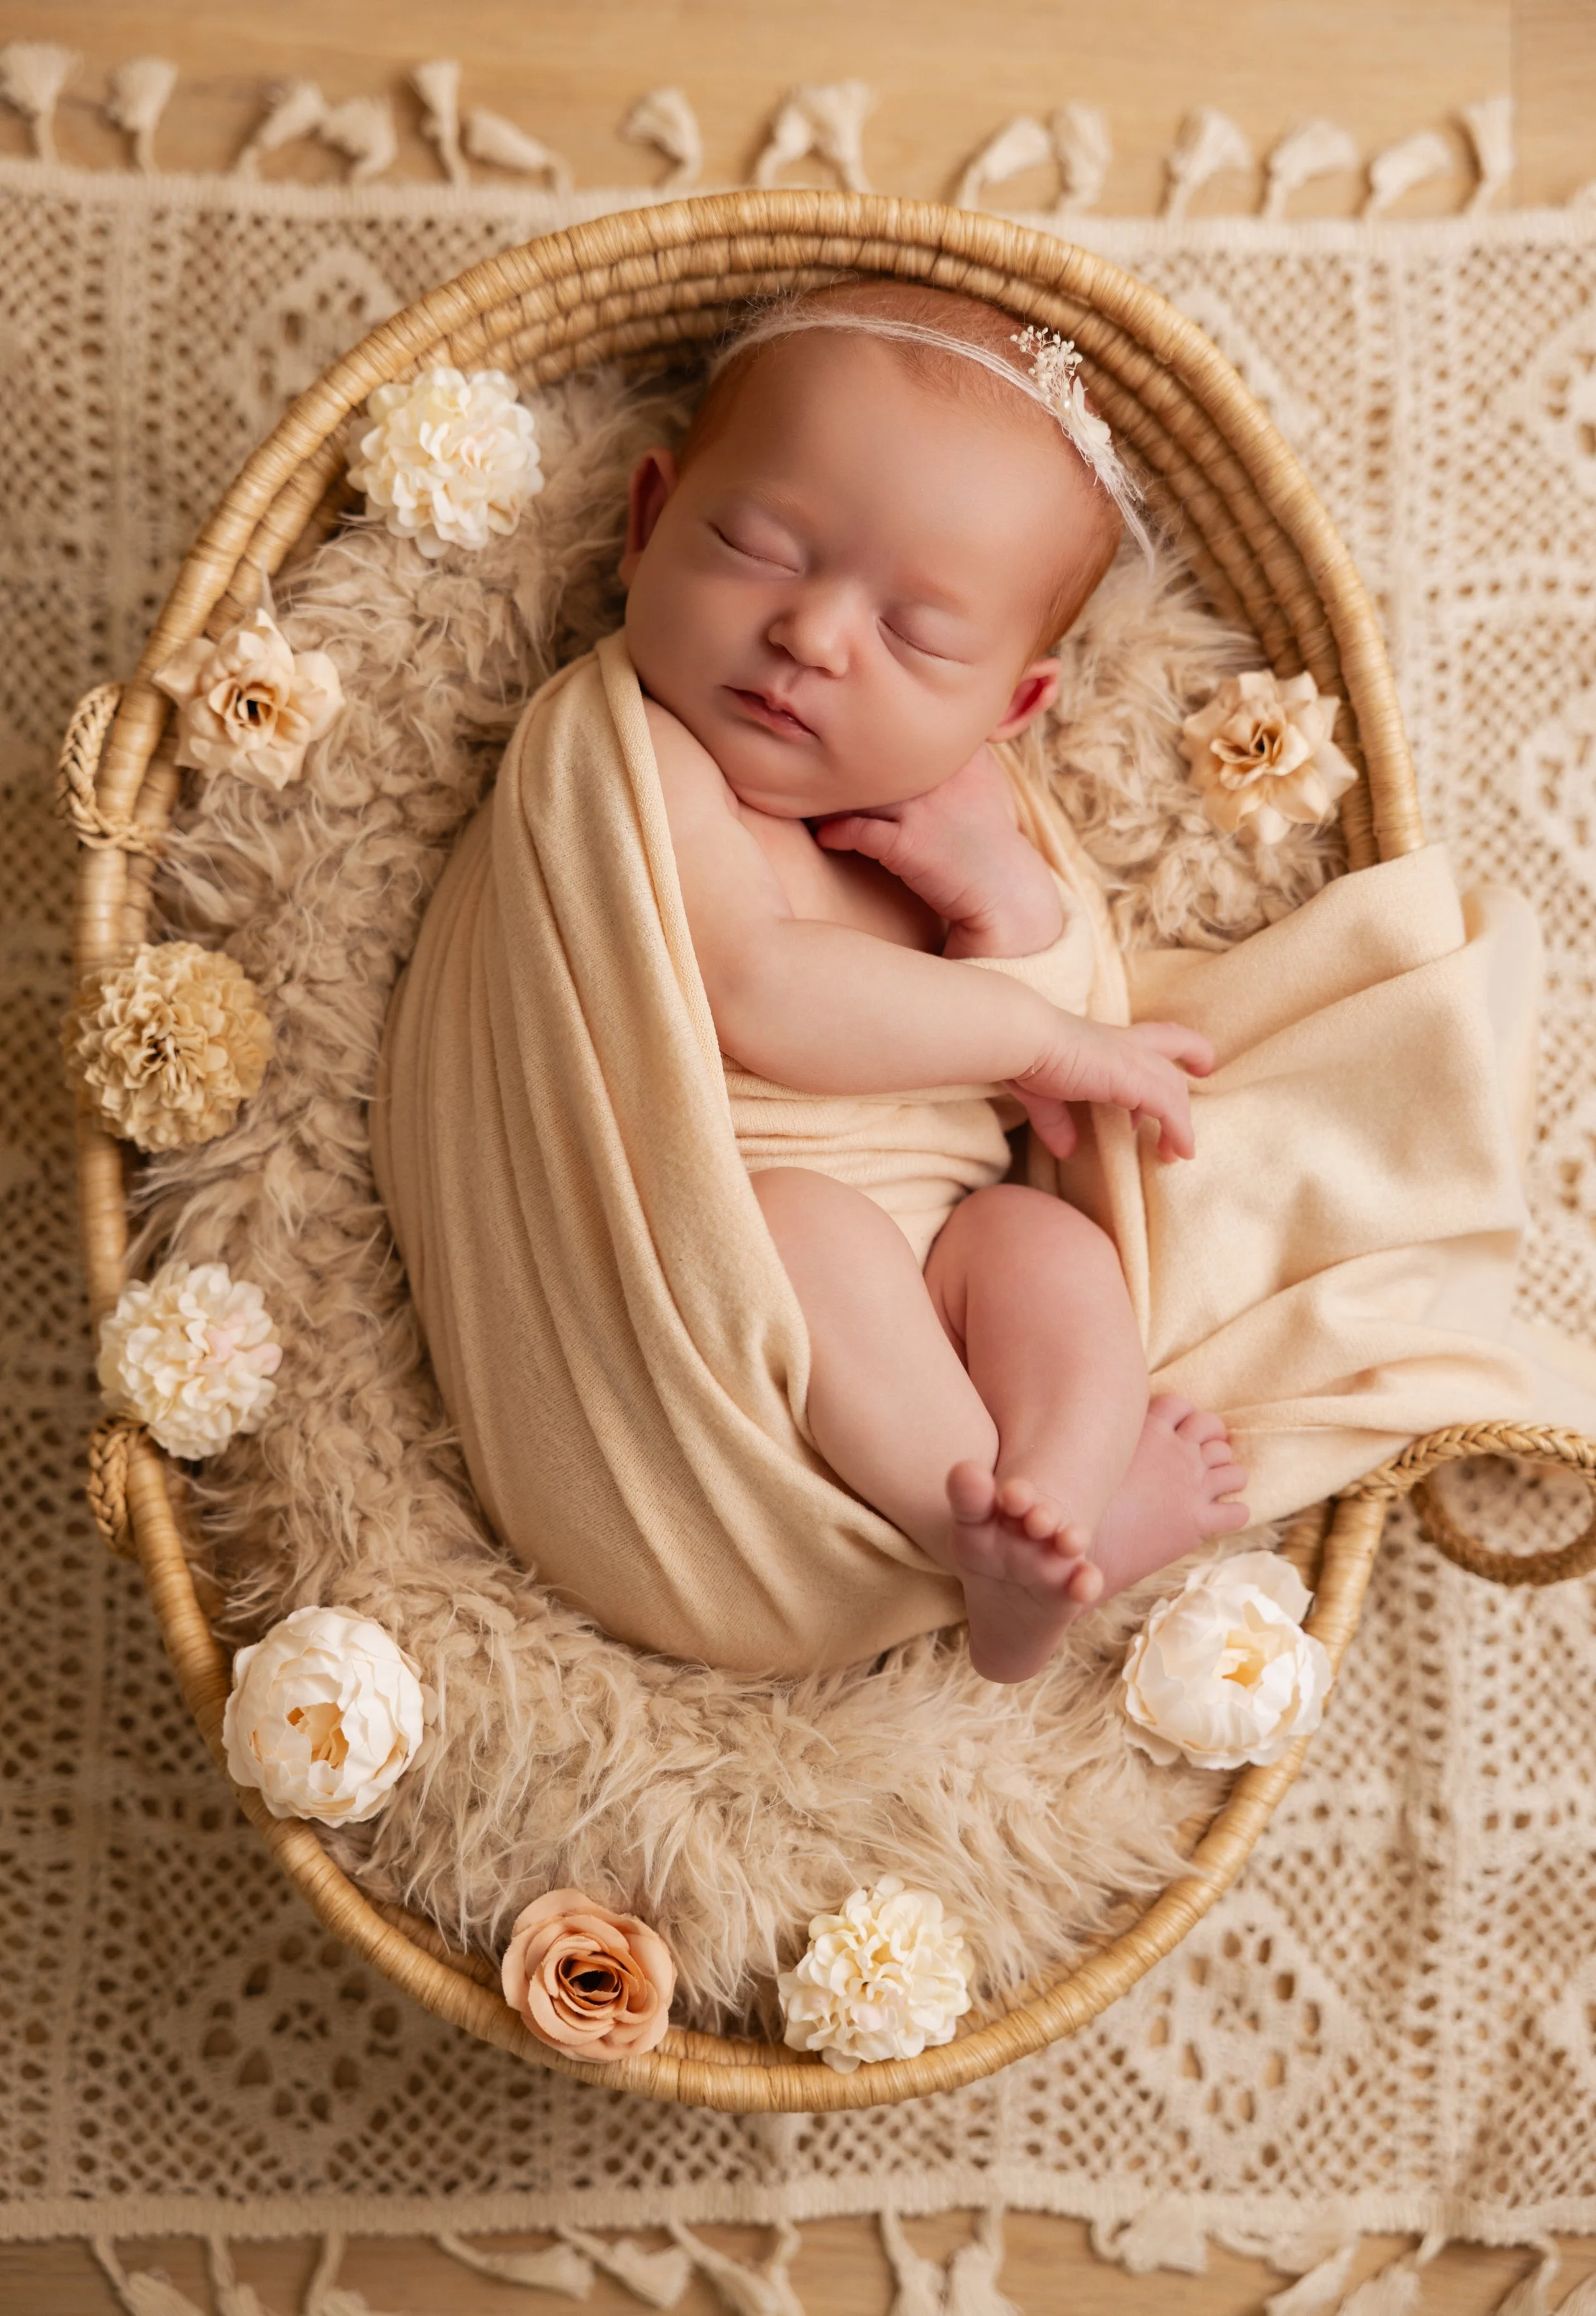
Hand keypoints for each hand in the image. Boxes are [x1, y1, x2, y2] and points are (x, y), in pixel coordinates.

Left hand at [813, 748, 1063, 958]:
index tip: (848, 746)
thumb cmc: (993, 843)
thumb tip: (925, 745)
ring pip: (859, 791)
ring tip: (811, 804)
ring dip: (831, 799)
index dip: (873, 739)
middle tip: (815, 773)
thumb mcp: (988, 785)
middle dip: (845, 766)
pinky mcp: (908, 843)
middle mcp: (945, 774)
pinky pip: (855, 830)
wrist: (1007, 896)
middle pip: (875, 756)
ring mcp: (925, 807)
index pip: (903, 730)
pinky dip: (834, 833)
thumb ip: (958, 758)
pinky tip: (825, 837)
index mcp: (964, 754)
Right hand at [1009, 1017, 1214, 1161]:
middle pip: (1176, 1044)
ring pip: (1174, 1086)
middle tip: (1188, 1109)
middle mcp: (1126, 1043)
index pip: (1150, 1037)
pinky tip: (1180, 1151)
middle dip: (1192, 1066)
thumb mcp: (1044, 1095)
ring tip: (1177, 1152)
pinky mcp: (1135, 1078)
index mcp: (1105, 1041)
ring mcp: (1133, 1059)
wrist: (1024, 1039)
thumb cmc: (1027, 1057)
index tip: (1188, 1068)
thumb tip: (1067, 1150)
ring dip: (1181, 1121)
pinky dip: (1179, 1131)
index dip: (1174, 1047)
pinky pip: (1169, 1107)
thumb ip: (1057, 1121)